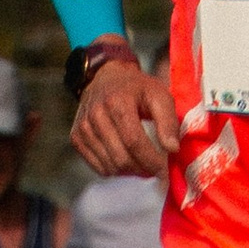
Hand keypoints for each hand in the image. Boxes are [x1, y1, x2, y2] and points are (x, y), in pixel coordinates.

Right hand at [72, 55, 178, 178]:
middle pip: (121, 158)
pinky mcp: (76, 137)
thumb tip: (172, 149)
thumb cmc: (137, 88)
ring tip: (142, 163)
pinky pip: (97, 167)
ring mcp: (83, 127)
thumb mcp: (159, 95)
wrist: (106, 76)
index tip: (164, 170)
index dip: (151, 160)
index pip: (134, 142)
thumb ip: (168, 121)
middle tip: (155, 168)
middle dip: (142, 169)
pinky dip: (114, 170)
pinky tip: (125, 159)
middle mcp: (96, 115)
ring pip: (109, 166)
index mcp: (117, 102)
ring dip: (129, 171)